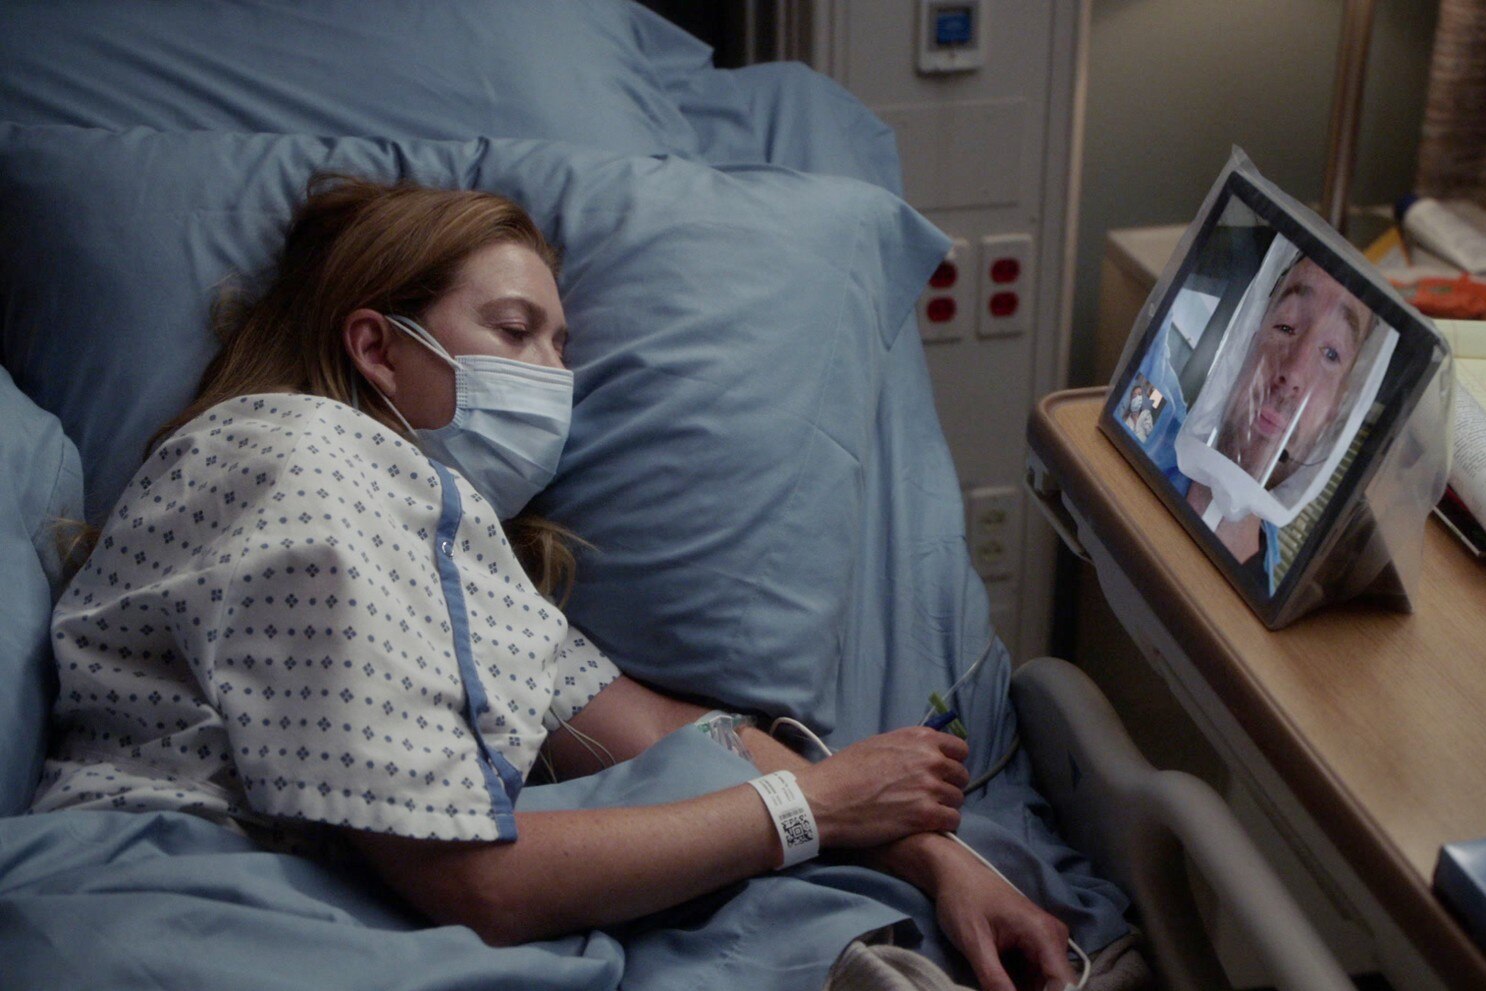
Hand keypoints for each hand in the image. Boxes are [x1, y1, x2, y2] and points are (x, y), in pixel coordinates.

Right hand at [793, 726, 968, 847]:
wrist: (825, 800)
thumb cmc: (844, 771)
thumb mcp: (877, 744)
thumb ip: (907, 746)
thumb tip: (924, 752)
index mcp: (918, 739)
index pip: (959, 748)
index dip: (952, 762)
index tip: (942, 773)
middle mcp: (929, 759)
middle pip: (961, 775)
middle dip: (949, 786)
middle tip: (931, 797)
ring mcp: (929, 787)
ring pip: (957, 799)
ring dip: (945, 806)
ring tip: (925, 812)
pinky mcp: (925, 815)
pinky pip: (952, 820)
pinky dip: (942, 824)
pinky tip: (925, 825)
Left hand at [928, 845, 1075, 990]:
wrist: (955, 874)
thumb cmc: (963, 899)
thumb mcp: (973, 941)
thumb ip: (993, 978)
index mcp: (1043, 933)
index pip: (1064, 982)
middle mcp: (1052, 938)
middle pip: (1054, 985)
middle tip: (995, 988)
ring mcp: (1045, 942)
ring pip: (1043, 984)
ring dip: (1022, 990)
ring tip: (993, 982)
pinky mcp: (1034, 947)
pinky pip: (1034, 976)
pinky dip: (1017, 985)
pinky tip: (997, 982)